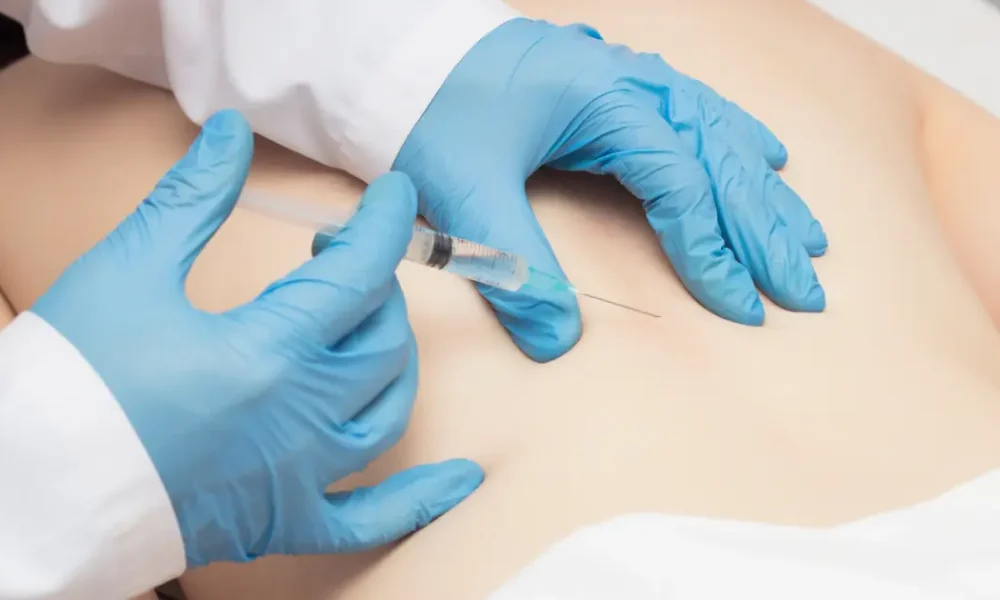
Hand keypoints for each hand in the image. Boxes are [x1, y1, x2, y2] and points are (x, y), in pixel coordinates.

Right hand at [32, 110, 482, 565]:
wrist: (32, 491)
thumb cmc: (72, 383)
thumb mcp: (127, 271)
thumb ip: (192, 199)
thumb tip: (232, 133)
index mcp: (269, 351)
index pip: (360, 274)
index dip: (384, 225)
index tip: (394, 195)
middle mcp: (302, 417)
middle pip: (382, 338)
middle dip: (375, 287)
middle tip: (337, 261)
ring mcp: (300, 476)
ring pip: (388, 410)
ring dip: (394, 360)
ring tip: (371, 330)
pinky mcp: (285, 522)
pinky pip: (370, 520)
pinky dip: (418, 500)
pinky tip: (460, 480)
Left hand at [395, 18, 826, 361]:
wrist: (402, 58)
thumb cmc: (430, 110)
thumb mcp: (464, 190)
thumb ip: (512, 264)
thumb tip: (557, 340)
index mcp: (601, 100)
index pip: (678, 182)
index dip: (712, 248)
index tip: (738, 304)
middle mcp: (629, 83)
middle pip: (719, 157)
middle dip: (765, 226)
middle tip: (804, 286)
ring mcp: (627, 78)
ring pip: (719, 132)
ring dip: (763, 187)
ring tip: (806, 235)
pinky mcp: (615, 87)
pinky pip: (697, 110)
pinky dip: (738, 138)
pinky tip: (768, 156)